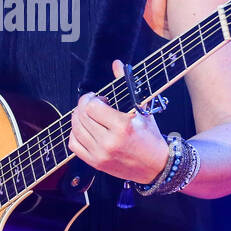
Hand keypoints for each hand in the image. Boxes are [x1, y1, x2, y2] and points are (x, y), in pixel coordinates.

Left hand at [67, 59, 171, 183]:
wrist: (156, 166)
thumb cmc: (150, 137)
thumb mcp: (142, 109)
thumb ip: (127, 84)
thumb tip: (117, 64)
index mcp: (122, 126)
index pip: (90, 106)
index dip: (91, 98)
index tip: (99, 98)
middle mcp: (109, 142)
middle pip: (81, 116)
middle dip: (84, 106)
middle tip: (94, 105)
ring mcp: (100, 154)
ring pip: (75, 129)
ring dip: (79, 118)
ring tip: (90, 116)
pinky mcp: (96, 163)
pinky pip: (74, 145)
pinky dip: (75, 134)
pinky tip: (86, 130)